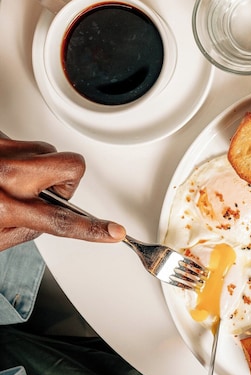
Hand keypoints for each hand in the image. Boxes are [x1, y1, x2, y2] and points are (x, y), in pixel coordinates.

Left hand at [0, 133, 124, 250]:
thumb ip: (27, 230)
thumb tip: (52, 217)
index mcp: (3, 207)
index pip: (60, 220)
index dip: (93, 228)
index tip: (114, 231)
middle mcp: (6, 173)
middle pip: (71, 166)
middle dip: (68, 180)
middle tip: (47, 189)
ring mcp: (4, 150)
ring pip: (48, 151)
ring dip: (39, 167)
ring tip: (14, 179)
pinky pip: (26, 143)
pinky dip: (21, 157)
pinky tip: (3, 167)